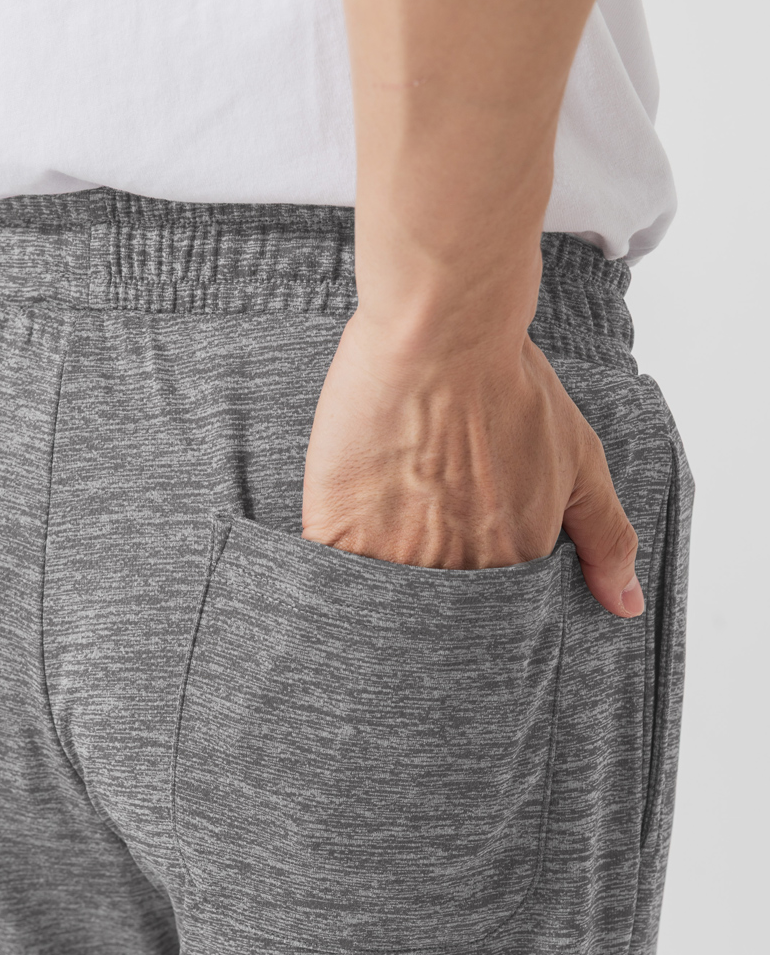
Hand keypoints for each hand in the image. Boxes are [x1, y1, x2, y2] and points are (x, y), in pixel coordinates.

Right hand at [302, 308, 643, 617]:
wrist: (440, 334)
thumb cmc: (509, 386)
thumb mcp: (579, 459)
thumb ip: (607, 540)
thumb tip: (626, 607)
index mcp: (511, 564)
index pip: (488, 620)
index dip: (470, 595)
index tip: (458, 563)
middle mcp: (453, 572)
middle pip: (431, 619)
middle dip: (424, 598)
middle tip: (416, 538)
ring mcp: (391, 556)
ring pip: (380, 603)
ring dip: (378, 586)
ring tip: (383, 527)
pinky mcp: (336, 529)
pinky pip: (330, 573)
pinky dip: (332, 564)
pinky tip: (343, 528)